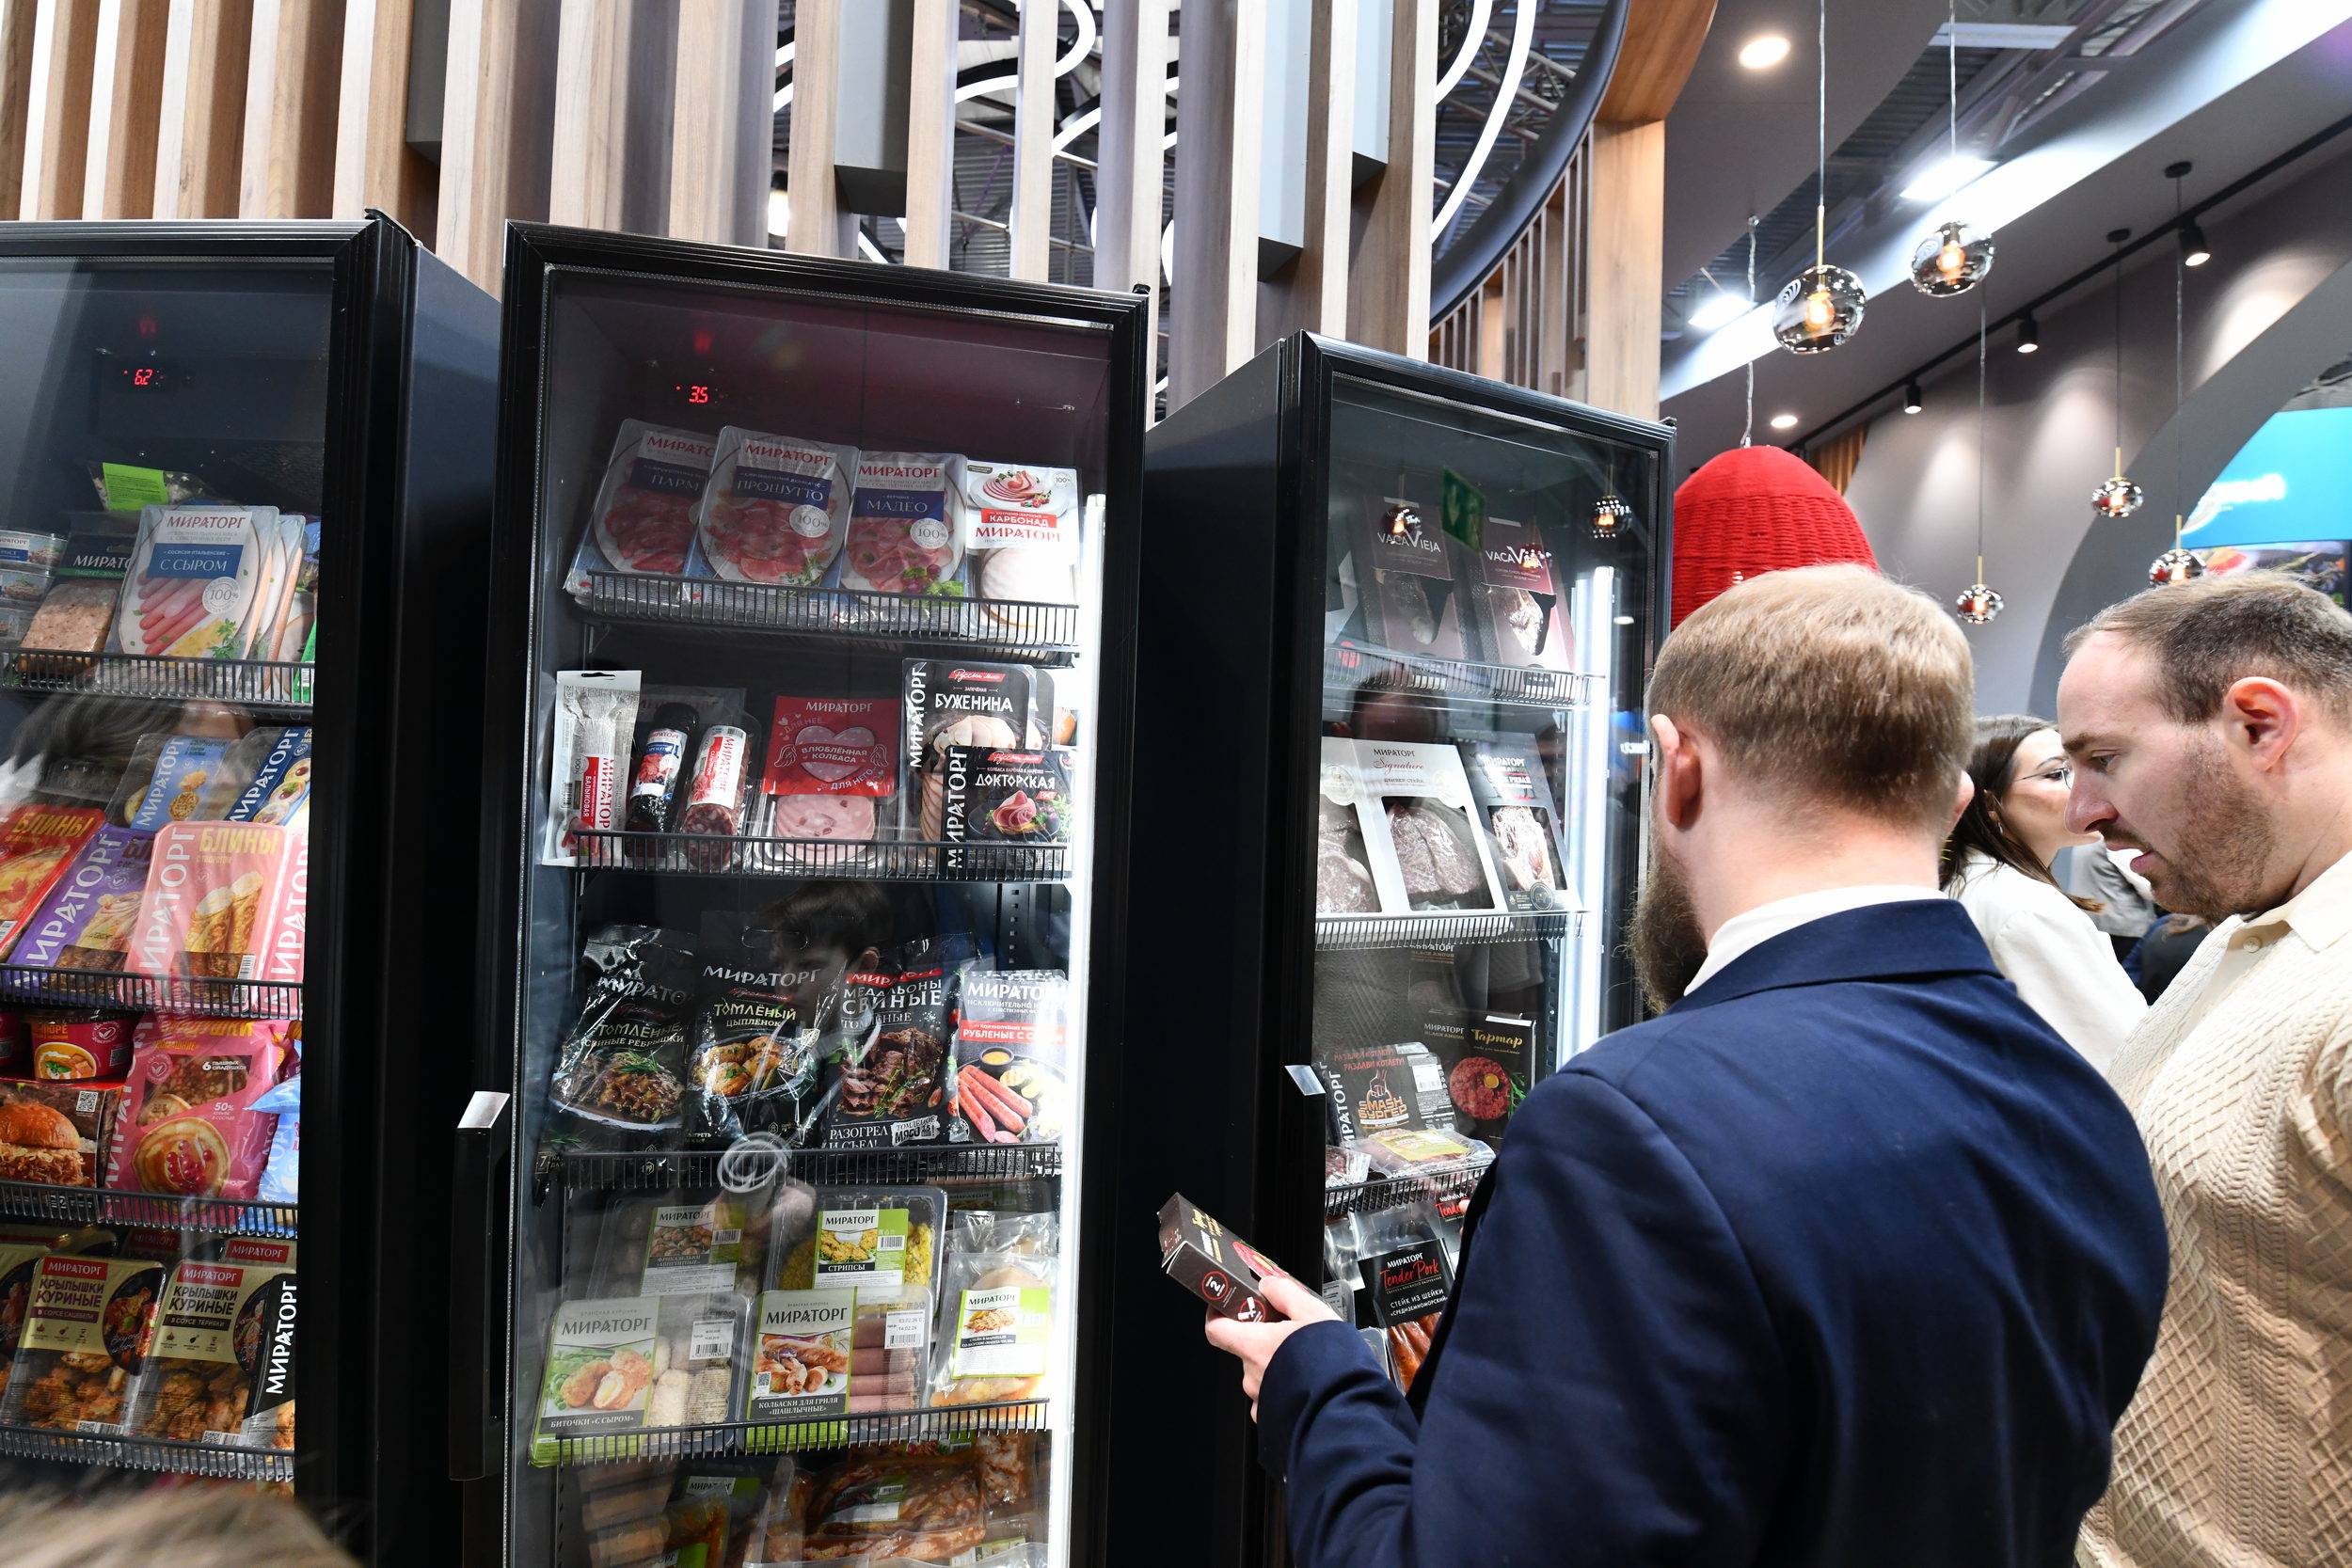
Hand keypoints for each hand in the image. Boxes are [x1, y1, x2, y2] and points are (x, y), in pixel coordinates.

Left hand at [1203, 1271, 1339, 1420]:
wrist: (1347, 1408)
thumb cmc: (1331, 1364)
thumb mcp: (1312, 1313)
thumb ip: (1285, 1294)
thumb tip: (1268, 1285)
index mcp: (1254, 1346)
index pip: (1216, 1329)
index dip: (1217, 1315)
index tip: (1227, 1306)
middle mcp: (1251, 1374)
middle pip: (1246, 1349)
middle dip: (1264, 1339)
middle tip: (1288, 1332)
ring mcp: (1261, 1398)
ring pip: (1261, 1373)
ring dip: (1276, 1364)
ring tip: (1305, 1359)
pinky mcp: (1274, 1416)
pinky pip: (1272, 1397)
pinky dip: (1283, 1388)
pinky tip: (1305, 1381)